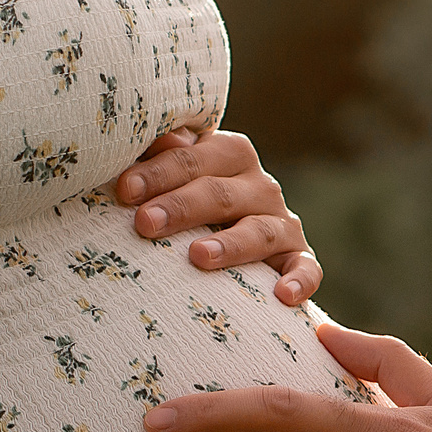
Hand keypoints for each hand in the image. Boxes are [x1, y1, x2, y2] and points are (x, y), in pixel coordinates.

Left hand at [119, 129, 320, 304]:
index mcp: (229, 154)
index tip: (126, 190)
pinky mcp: (298, 257)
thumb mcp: (174, 172)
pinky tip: (282, 296)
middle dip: (181, 207)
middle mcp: (260, 186)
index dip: (159, 172)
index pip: (194, 158)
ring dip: (230, 244)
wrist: (231, 230)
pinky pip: (306, 268)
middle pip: (220, 193)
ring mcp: (281, 222)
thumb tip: (155, 136)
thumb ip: (163, 155)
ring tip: (198, 256)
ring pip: (259, 230)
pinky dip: (299, 280)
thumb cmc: (187, 200)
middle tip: (145, 223)